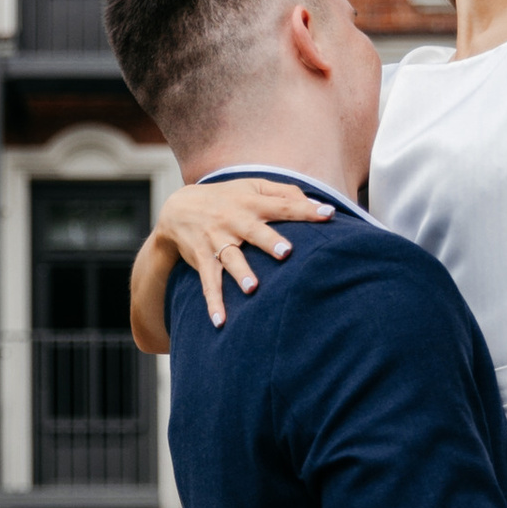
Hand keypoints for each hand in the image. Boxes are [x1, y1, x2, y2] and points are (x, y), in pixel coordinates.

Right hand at [158, 177, 332, 328]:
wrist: (178, 208)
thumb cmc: (227, 198)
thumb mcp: (252, 186)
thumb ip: (284, 192)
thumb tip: (316, 203)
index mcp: (251, 202)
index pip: (282, 205)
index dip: (305, 210)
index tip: (328, 214)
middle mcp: (234, 221)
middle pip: (254, 231)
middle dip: (268, 241)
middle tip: (286, 252)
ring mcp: (216, 241)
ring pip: (230, 258)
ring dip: (241, 273)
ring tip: (252, 288)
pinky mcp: (202, 259)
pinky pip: (208, 283)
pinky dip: (213, 302)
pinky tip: (220, 321)